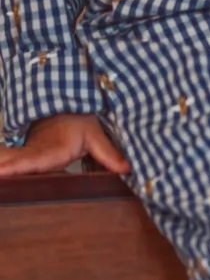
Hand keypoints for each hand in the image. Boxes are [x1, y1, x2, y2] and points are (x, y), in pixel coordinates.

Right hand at [0, 112, 128, 178]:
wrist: (67, 108)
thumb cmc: (80, 121)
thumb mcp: (96, 136)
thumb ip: (108, 153)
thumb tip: (126, 169)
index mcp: (52, 149)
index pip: (33, 160)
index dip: (17, 166)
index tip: (2, 171)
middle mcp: (36, 151)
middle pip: (14, 161)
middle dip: (3, 168)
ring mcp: (28, 152)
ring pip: (8, 160)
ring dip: (1, 165)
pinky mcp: (25, 155)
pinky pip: (9, 161)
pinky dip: (2, 164)